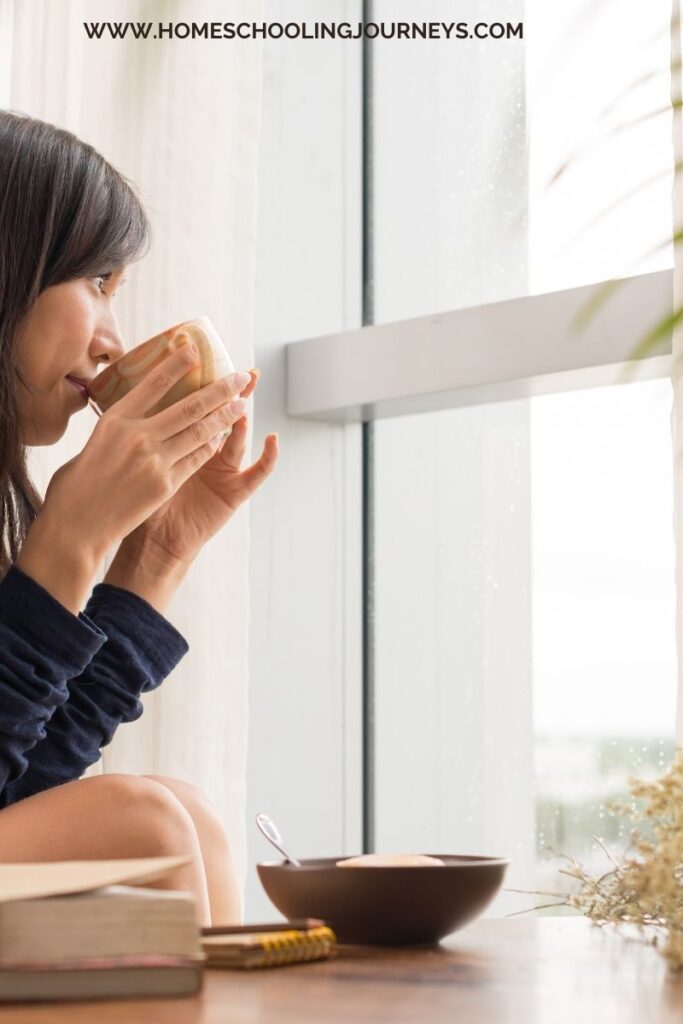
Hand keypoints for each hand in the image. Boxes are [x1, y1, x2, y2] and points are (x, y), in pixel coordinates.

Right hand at [17, 344, 250, 612]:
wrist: (75, 526)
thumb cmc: (76, 486)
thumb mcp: (93, 444)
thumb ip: (117, 430)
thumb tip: (133, 420)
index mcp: (115, 420)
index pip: (153, 383)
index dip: (178, 364)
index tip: (195, 349)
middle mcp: (137, 436)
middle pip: (189, 406)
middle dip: (219, 389)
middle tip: (239, 377)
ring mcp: (154, 461)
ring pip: (200, 431)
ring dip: (225, 416)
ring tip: (241, 404)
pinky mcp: (165, 484)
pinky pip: (196, 459)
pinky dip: (212, 445)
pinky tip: (223, 437)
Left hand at [115, 368, 278, 574]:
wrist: (154, 544)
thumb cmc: (140, 504)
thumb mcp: (138, 463)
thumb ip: (137, 437)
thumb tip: (115, 401)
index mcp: (186, 444)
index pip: (198, 410)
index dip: (205, 387)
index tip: (209, 362)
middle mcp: (210, 455)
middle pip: (223, 417)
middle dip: (232, 393)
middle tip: (243, 370)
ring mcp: (225, 472)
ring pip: (238, 439)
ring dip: (242, 417)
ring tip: (245, 398)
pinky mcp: (235, 493)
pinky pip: (257, 474)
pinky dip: (269, 457)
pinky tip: (273, 439)